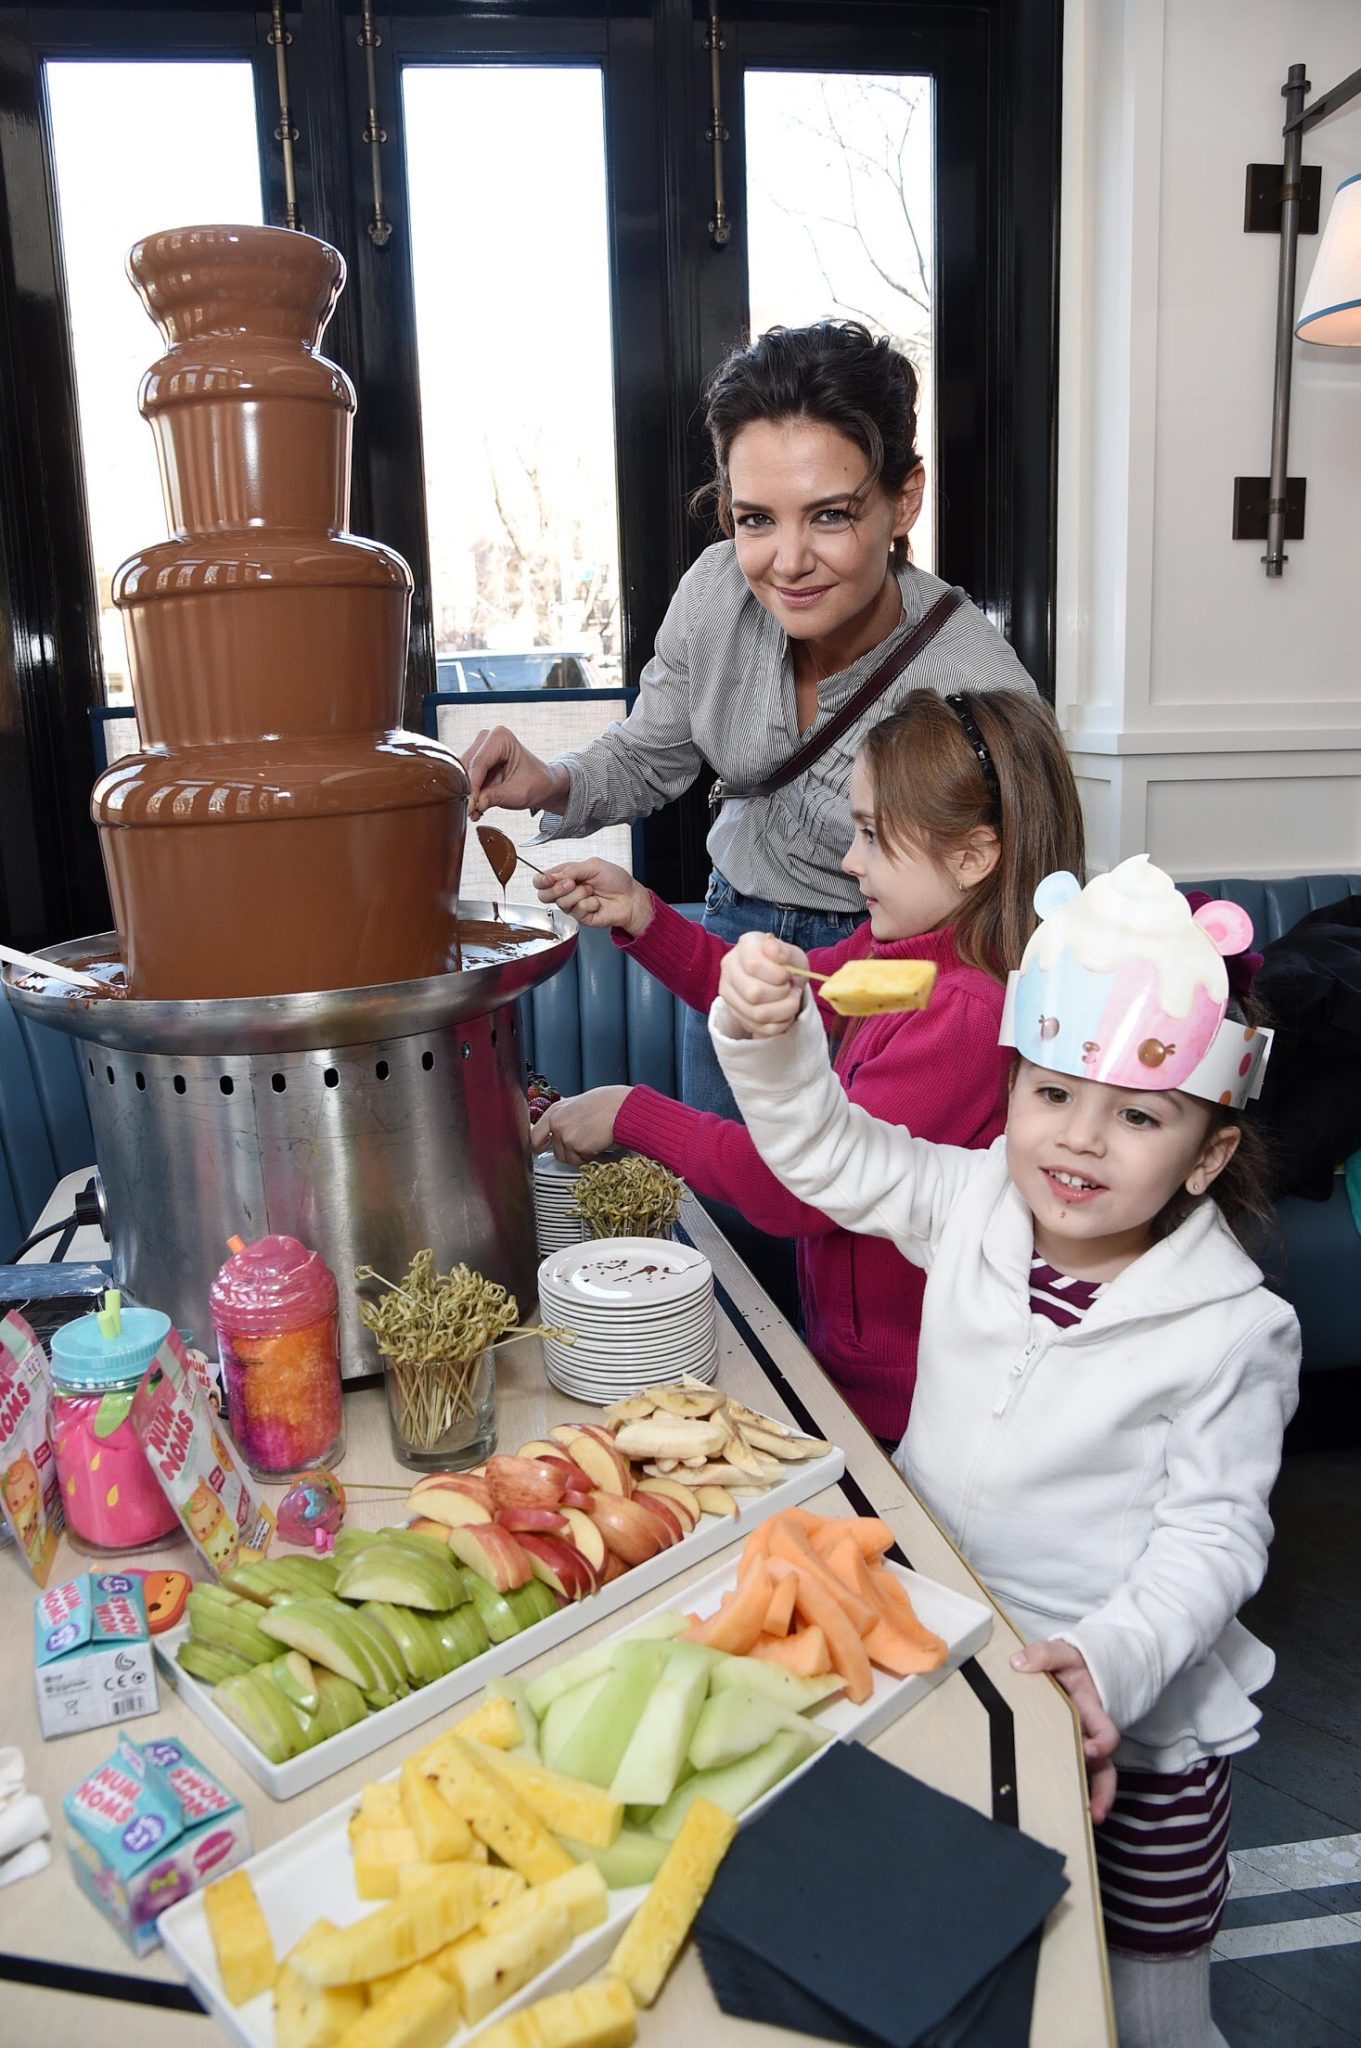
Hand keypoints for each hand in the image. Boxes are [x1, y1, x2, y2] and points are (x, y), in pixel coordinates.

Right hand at [464, 726, 569, 819]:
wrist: (542, 783)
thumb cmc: (536, 783)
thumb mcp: (518, 794)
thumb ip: (495, 797)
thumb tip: (474, 804)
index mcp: (500, 737)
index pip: (479, 764)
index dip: (473, 786)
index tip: (471, 806)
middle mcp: (487, 737)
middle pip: (467, 767)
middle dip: (469, 790)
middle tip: (473, 811)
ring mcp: (480, 747)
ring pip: (462, 772)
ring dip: (468, 793)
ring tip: (477, 810)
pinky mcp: (476, 759)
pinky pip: (465, 776)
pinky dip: (470, 792)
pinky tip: (477, 805)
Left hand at [531, 1085, 631, 1164]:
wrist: (624, 1108)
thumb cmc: (610, 1103)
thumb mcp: (581, 1103)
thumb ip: (567, 1116)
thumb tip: (562, 1127)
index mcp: (555, 1110)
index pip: (536, 1135)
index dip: (540, 1145)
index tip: (544, 1150)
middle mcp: (556, 1123)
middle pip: (554, 1152)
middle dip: (567, 1154)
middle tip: (580, 1150)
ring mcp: (565, 1136)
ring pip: (569, 1159)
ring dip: (582, 1156)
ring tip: (596, 1142)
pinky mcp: (577, 1147)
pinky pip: (582, 1161)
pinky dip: (593, 1157)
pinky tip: (601, 1145)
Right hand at [534, 859, 653, 936]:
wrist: (630, 897)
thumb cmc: (615, 880)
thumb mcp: (593, 865)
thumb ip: (571, 869)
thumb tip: (553, 875)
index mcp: (566, 876)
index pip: (542, 880)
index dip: (541, 880)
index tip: (549, 878)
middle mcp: (566, 891)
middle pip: (544, 895)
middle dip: (557, 888)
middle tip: (572, 883)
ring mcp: (572, 905)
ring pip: (561, 902)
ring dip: (579, 894)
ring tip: (592, 891)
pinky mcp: (580, 918)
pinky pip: (577, 910)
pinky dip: (589, 904)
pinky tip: (597, 902)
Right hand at [717, 931, 808, 1039]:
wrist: (782, 981)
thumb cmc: (786, 965)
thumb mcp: (793, 955)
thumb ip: (785, 952)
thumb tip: (771, 948)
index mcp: (745, 946)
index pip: (753, 965)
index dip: (777, 975)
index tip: (788, 975)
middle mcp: (730, 968)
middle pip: (754, 993)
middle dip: (781, 994)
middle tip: (790, 989)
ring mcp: (729, 993)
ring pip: (757, 1014)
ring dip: (783, 1011)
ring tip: (791, 1001)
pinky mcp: (735, 1013)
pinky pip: (759, 1028)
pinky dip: (779, 1024)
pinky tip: (784, 1013)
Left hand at [1011, 1640, 1120, 1823]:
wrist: (1074, 1667)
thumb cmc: (1071, 1664)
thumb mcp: (1062, 1652)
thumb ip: (1044, 1654)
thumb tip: (1020, 1662)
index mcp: (1091, 1710)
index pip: (1106, 1731)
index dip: (1103, 1743)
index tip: (1090, 1750)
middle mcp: (1090, 1733)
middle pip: (1105, 1767)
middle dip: (1101, 1789)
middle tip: (1091, 1808)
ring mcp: (1082, 1744)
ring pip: (1095, 1777)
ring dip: (1094, 1799)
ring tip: (1086, 1820)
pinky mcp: (1069, 1750)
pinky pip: (1074, 1773)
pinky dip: (1070, 1790)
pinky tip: (1058, 1808)